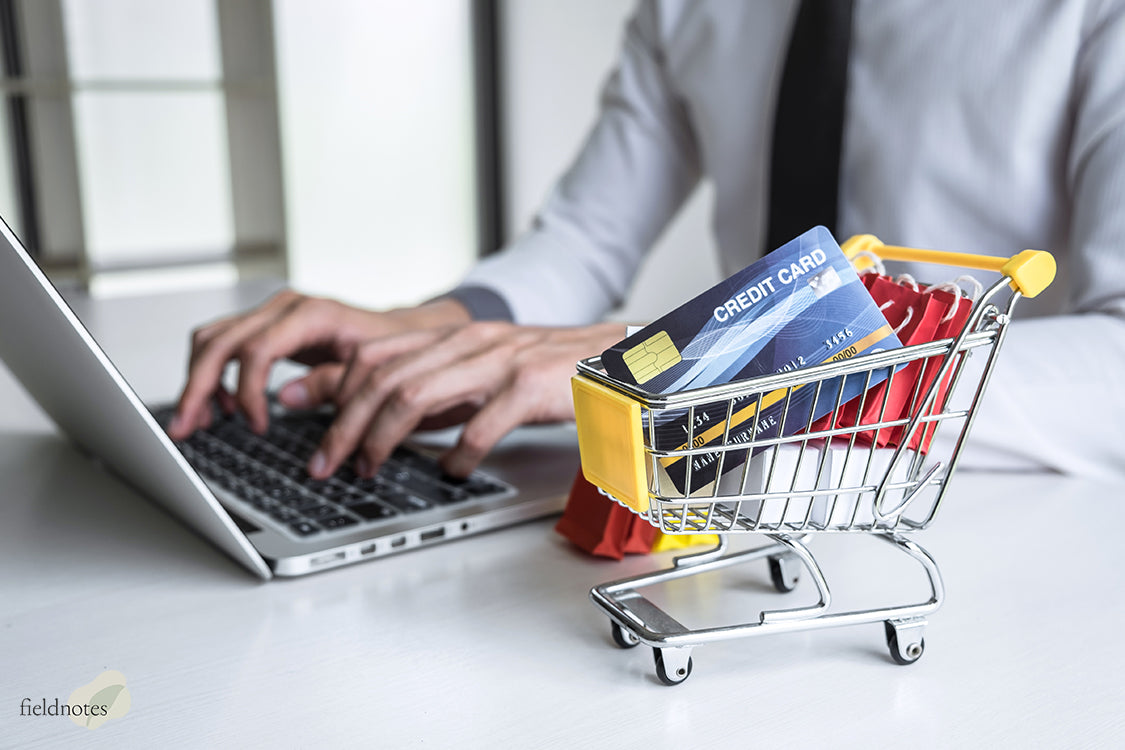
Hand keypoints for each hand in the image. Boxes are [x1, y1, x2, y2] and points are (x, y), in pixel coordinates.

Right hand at [168, 290, 470, 438]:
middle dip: (198, 387)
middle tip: (188, 428)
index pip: (256, 349)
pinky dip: (215, 375)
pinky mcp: (269, 328)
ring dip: (199, 380)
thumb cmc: (394, 352)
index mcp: (312, 315)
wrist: (405, 335)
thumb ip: (331, 383)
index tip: (255, 426)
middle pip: (219, 340)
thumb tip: (284, 399)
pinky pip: (225, 345)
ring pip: (213, 339)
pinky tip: (226, 407)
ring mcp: (274, 315)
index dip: (247, 390)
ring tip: (201, 422)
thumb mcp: (372, 371)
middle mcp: (286, 308)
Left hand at [281, 321, 625, 477]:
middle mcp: (464, 343)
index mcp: (448, 337)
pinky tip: (451, 471)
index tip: (318, 438)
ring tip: (369, 469)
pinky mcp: (528, 387)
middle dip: (343, 426)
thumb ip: (429, 391)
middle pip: (381, 379)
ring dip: (381, 438)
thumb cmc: (541, 372)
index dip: (334, 398)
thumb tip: (374, 421)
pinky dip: (457, 453)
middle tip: (326, 465)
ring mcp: (496, 362)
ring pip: (415, 394)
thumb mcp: (475, 375)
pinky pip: (480, 424)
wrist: (610, 359)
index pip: (371, 358)